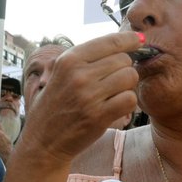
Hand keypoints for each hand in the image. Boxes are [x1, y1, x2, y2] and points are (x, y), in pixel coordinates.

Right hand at [19, 32, 138, 161]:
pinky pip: (130, 99)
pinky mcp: (99, 116)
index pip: (110, 42)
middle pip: (124, 60)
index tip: (138, 40)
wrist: (43, 141)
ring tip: (113, 94)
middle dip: (124, 68)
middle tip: (114, 80)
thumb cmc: (54, 105)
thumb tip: (121, 42)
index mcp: (69, 60)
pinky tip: (115, 106)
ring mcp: (89, 96)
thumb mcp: (58, 73)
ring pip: (130, 77)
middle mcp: (79, 74)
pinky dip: (127, 103)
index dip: (129, 40)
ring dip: (127, 86)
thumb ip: (85, 58)